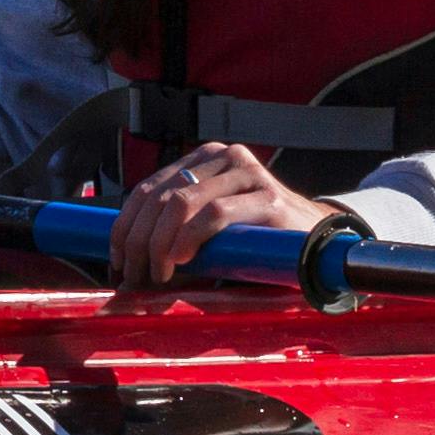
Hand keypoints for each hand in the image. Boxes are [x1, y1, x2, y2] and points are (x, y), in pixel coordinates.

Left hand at [107, 140, 327, 289]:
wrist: (317, 242)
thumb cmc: (255, 240)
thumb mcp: (208, 230)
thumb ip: (174, 232)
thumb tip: (127, 264)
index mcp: (203, 160)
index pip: (147, 188)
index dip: (124, 226)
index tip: (117, 261)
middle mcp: (223, 157)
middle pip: (159, 196)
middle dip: (138, 241)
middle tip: (135, 276)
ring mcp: (247, 172)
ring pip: (181, 201)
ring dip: (159, 244)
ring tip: (157, 274)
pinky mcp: (268, 196)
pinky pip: (215, 213)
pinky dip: (190, 238)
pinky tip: (182, 260)